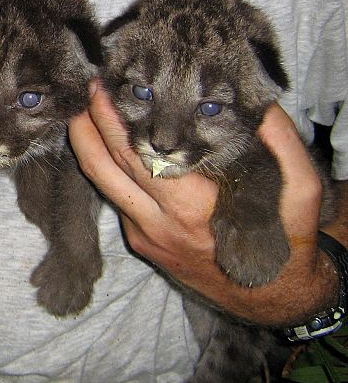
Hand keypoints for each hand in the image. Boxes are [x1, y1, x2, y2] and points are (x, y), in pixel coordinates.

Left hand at [69, 79, 341, 325]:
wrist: (271, 298)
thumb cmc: (285, 241)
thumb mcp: (299, 191)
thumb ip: (282, 144)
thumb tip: (258, 104)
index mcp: (194, 205)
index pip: (140, 152)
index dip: (118, 119)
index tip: (110, 85)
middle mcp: (160, 220)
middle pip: (108, 163)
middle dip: (93, 121)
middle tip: (91, 86)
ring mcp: (145, 234)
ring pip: (100, 182)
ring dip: (86, 143)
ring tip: (83, 109)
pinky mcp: (140, 242)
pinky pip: (116, 199)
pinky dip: (106, 168)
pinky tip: (109, 144)